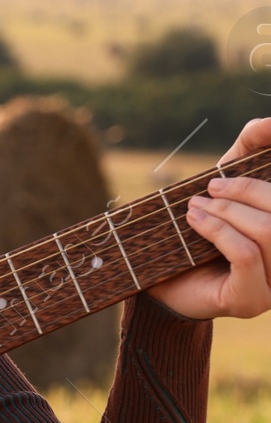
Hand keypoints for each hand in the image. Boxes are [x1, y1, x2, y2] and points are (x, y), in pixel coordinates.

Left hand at [147, 115, 270, 321]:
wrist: (161, 281)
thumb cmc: (201, 227)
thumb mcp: (227, 182)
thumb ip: (250, 149)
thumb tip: (270, 123)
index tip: (254, 141)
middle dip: (247, 191)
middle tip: (211, 187)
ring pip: (269, 232)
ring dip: (227, 211)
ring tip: (196, 206)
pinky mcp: (253, 300)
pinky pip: (247, 255)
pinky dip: (219, 231)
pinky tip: (196, 221)